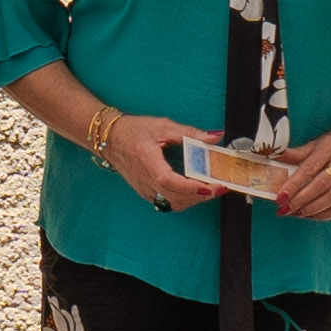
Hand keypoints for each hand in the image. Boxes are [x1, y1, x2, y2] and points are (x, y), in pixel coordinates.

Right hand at [95, 112, 220, 211]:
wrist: (111, 139)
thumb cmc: (134, 131)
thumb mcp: (163, 126)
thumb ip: (190, 133)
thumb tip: (213, 137)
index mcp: (147, 160)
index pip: (169, 181)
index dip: (190, 187)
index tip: (209, 186)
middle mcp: (145, 179)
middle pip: (175, 197)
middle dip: (200, 195)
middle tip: (219, 187)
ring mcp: (145, 189)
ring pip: (172, 204)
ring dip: (193, 200)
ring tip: (210, 189)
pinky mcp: (146, 193)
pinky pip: (167, 203)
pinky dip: (184, 199)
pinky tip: (194, 191)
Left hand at [269, 121, 330, 221]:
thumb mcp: (317, 143)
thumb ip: (296, 153)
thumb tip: (272, 156)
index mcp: (330, 148)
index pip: (309, 169)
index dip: (293, 185)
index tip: (280, 198)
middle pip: (321, 186)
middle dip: (300, 200)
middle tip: (284, 209)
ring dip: (311, 209)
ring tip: (295, 213)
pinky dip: (325, 215)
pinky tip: (310, 215)